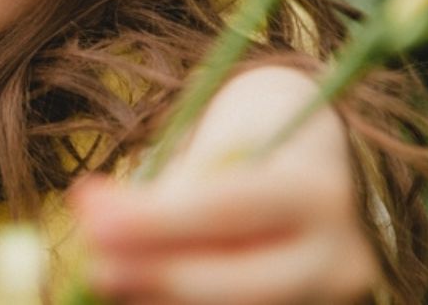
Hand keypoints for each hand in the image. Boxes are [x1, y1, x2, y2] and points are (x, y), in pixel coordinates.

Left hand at [70, 66, 379, 304]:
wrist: (312, 166)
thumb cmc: (253, 139)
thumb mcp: (218, 141)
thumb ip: (171, 185)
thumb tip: (99, 219)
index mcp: (319, 189)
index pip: (230, 209)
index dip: (156, 219)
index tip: (91, 215)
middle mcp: (336, 255)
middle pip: (239, 283)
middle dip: (154, 273)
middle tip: (91, 264)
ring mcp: (326, 299)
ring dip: (156, 298)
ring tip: (104, 274)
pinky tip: (136, 293)